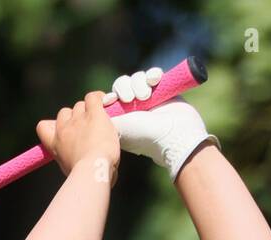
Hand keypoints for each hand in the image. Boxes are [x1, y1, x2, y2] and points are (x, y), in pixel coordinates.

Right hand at [35, 90, 120, 184]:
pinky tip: (106, 105)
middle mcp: (63, 129)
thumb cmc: (86, 176)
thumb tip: (92, 169)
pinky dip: (99, 99)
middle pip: (65, 112)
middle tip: (88, 129)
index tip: (64, 131)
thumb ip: (76, 164)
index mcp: (54, 144)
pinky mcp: (94, 113)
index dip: (53, 126)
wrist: (93, 169)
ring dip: (89, 110)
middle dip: (75, 118)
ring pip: (80, 105)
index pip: (42, 126)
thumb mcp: (73, 172)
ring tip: (100, 121)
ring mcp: (78, 119)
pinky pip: (93, 97)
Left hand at [104, 67, 219, 181]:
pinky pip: (153, 75)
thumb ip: (105, 115)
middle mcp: (133, 106)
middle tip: (129, 99)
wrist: (173, 135)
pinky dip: (152, 75)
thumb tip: (97, 104)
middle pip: (122, 84)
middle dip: (124, 88)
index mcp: (121, 115)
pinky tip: (155, 80)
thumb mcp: (118, 126)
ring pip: (136, 78)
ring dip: (138, 83)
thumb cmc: (143, 134)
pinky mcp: (163, 90)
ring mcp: (148, 98)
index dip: (111, 94)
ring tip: (145, 96)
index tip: (113, 100)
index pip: (110, 96)